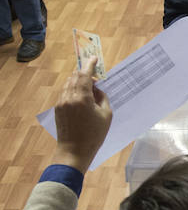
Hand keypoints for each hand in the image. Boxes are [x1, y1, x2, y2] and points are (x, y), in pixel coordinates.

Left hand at [53, 58, 112, 173]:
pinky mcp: (58, 108)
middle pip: (75, 77)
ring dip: (78, 81)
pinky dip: (73, 89)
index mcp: (82, 98)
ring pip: (68, 84)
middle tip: (95, 75)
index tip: (94, 57)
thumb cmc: (94, 135)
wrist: (74, 151)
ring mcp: (61, 102)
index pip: (85, 75)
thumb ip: (102, 97)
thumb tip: (97, 88)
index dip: (90, 65)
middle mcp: (69, 97)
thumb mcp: (106, 115)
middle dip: (84, 73)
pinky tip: (81, 95)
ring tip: (89, 86)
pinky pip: (65, 92)